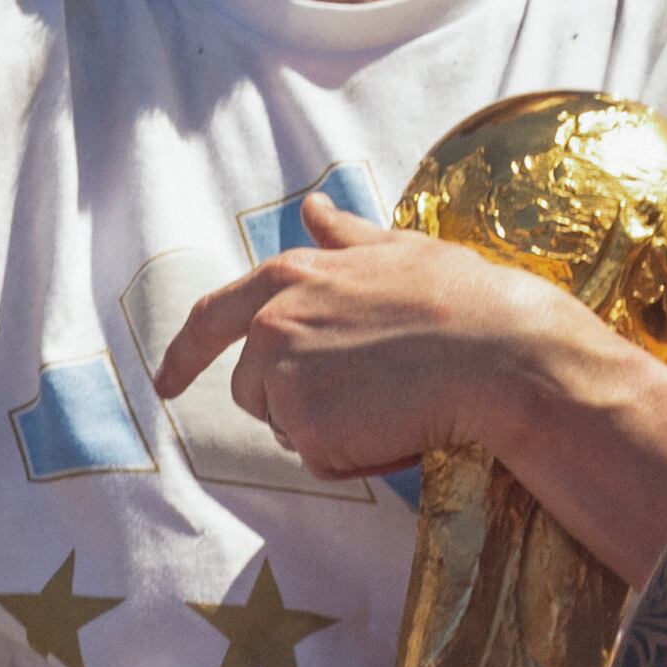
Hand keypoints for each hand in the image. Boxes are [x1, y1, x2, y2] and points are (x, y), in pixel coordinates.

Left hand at [152, 196, 597, 483]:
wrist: (501, 354)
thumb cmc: (461, 299)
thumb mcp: (397, 249)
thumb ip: (343, 236)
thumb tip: (314, 206)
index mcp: (287, 278)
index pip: (210, 320)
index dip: (183, 355)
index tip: (165, 383)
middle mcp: (271, 327)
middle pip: (255, 389)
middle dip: (300, 399)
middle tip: (373, 386)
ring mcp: (285, 380)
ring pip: (289, 428)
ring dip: (329, 428)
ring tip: (391, 400)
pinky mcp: (308, 430)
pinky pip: (322, 460)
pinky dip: (355, 456)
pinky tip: (397, 426)